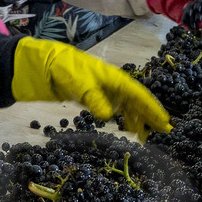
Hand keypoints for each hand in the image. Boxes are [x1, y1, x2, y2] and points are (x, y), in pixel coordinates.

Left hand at [10, 37, 170, 139]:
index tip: (163, 121)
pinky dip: (121, 120)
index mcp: (111, 77)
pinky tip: (124, 129)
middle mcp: (110, 84)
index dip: (151, 108)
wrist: (37, 65)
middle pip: (135, 101)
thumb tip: (109, 116)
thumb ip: (92, 97)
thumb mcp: (76, 80)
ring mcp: (100, 91)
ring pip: (125, 107)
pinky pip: (112, 110)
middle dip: (149, 116)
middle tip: (162, 132)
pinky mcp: (90, 99)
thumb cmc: (59, 66)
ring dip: (136, 120)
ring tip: (145, 136)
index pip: (137, 94)